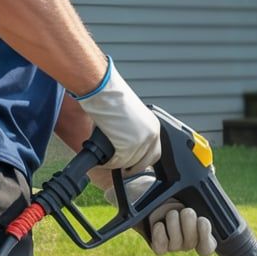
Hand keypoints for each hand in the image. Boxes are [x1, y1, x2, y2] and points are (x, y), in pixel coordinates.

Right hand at [74, 58, 160, 173]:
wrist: (102, 89)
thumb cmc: (110, 96)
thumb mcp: (129, 116)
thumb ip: (132, 132)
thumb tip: (124, 146)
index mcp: (153, 126)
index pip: (154, 153)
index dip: (143, 161)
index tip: (133, 164)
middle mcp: (151, 134)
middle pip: (145, 161)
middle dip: (132, 166)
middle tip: (120, 165)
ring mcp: (141, 141)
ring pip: (130, 163)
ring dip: (118, 163)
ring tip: (108, 158)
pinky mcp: (129, 145)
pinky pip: (119, 162)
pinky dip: (110, 163)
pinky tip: (104, 158)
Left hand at [105, 174, 216, 255]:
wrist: (144, 195)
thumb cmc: (170, 191)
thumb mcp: (186, 185)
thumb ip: (202, 178)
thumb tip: (211, 168)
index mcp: (199, 231)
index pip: (208, 246)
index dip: (207, 237)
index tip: (203, 220)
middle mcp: (187, 241)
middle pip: (193, 243)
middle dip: (189, 224)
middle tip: (185, 210)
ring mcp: (172, 245)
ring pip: (177, 244)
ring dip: (174, 226)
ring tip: (169, 212)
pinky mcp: (157, 245)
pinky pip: (161, 248)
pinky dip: (160, 235)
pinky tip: (158, 224)